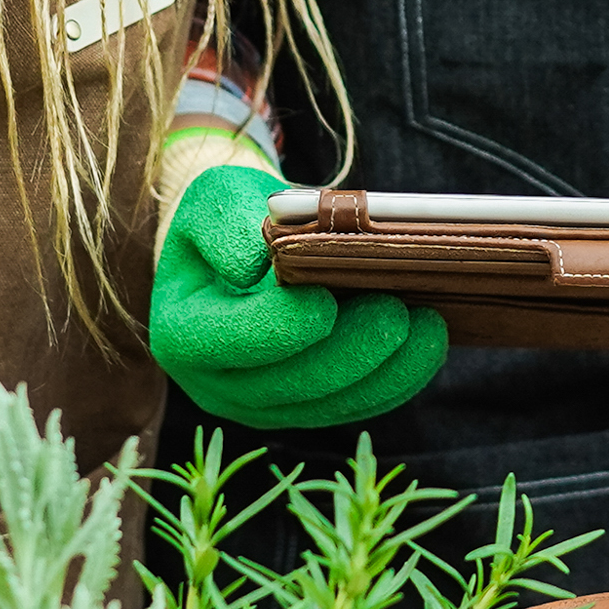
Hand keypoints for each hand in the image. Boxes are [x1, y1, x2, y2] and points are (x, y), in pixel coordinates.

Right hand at [146, 152, 445, 426]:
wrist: (241, 249)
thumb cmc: (230, 219)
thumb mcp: (214, 199)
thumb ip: (226, 226)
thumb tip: (256, 266)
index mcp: (182, 333)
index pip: (230, 340)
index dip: (279, 326)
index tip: (324, 301)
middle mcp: (215, 384)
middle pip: (287, 383)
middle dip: (349, 351)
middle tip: (396, 313)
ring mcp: (260, 405)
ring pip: (328, 404)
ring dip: (383, 371)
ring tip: (426, 326)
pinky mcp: (303, 409)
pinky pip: (352, 407)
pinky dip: (393, 381)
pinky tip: (426, 344)